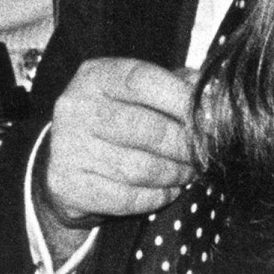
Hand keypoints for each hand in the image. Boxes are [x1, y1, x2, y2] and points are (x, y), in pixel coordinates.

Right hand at [35, 58, 195, 251]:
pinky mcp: (69, 185)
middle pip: (147, 129)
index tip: (208, 117)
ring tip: (189, 172)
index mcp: (96, 75)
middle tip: (204, 153)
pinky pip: (126, 197)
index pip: (142, 81)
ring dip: (174, 174)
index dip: (181, 99)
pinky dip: (156, 197)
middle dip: (185, 145)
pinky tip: (168, 190)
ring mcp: (69, 147)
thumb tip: (209, 91)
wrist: (64, 160)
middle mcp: (77, 107)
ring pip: (139, 168)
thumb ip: (172, 84)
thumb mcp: (135, 91)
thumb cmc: (113, 119)